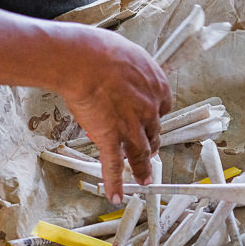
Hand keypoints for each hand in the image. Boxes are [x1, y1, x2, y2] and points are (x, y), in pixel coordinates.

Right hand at [61, 28, 170, 203]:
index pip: (161, 107)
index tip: (148, 120)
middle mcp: (149, 109)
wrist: (82, 60)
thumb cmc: (98, 49)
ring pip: (140, 153)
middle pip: (153, 132)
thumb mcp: (124, 51)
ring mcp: (130, 126)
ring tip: (144, 181)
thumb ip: (128, 67)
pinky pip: (113, 165)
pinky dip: (114, 183)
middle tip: (149, 153)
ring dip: (143, 169)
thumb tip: (121, 68)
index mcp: (156, 85)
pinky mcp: (110, 137)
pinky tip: (115, 196)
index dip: (153, 116)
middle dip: (151, 144)